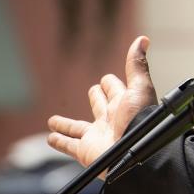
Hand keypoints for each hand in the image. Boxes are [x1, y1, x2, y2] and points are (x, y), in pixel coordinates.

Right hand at [46, 35, 157, 168]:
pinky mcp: (86, 151)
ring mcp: (98, 135)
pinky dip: (59, 141)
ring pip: (78, 127)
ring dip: (66, 124)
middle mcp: (110, 119)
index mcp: (124, 103)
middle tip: (93, 92)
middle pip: (99, 105)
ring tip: (54, 120)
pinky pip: (69, 145)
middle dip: (96, 97)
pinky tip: (50, 138)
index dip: (110, 84)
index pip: (114, 89)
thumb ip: (136, 65)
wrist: (136, 154)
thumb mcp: (139, 87)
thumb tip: (143, 39)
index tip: (107, 80)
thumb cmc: (140, 120)